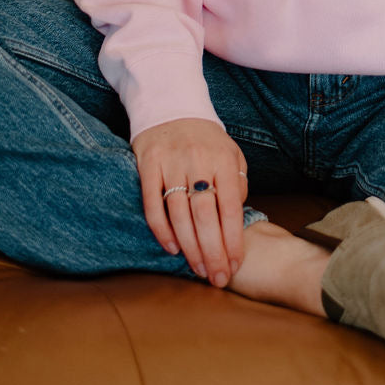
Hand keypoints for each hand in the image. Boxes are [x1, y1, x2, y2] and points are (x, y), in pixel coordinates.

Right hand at [132, 117, 248, 288]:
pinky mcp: (147, 165)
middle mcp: (198, 161)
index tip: (235, 264)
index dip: (233, 239)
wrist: (172, 106)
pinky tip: (172, 248)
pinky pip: (152, 204)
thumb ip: (237, 182)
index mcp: (223, 159)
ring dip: (190, 247)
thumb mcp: (230, 153)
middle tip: (216, 278)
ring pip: (179, 214)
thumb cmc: (206, 140)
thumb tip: (237, 217)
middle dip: (213, 251)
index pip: (231, 206)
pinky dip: (161, 230)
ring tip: (199, 270)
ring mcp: (170, 163)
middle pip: (205, 215)